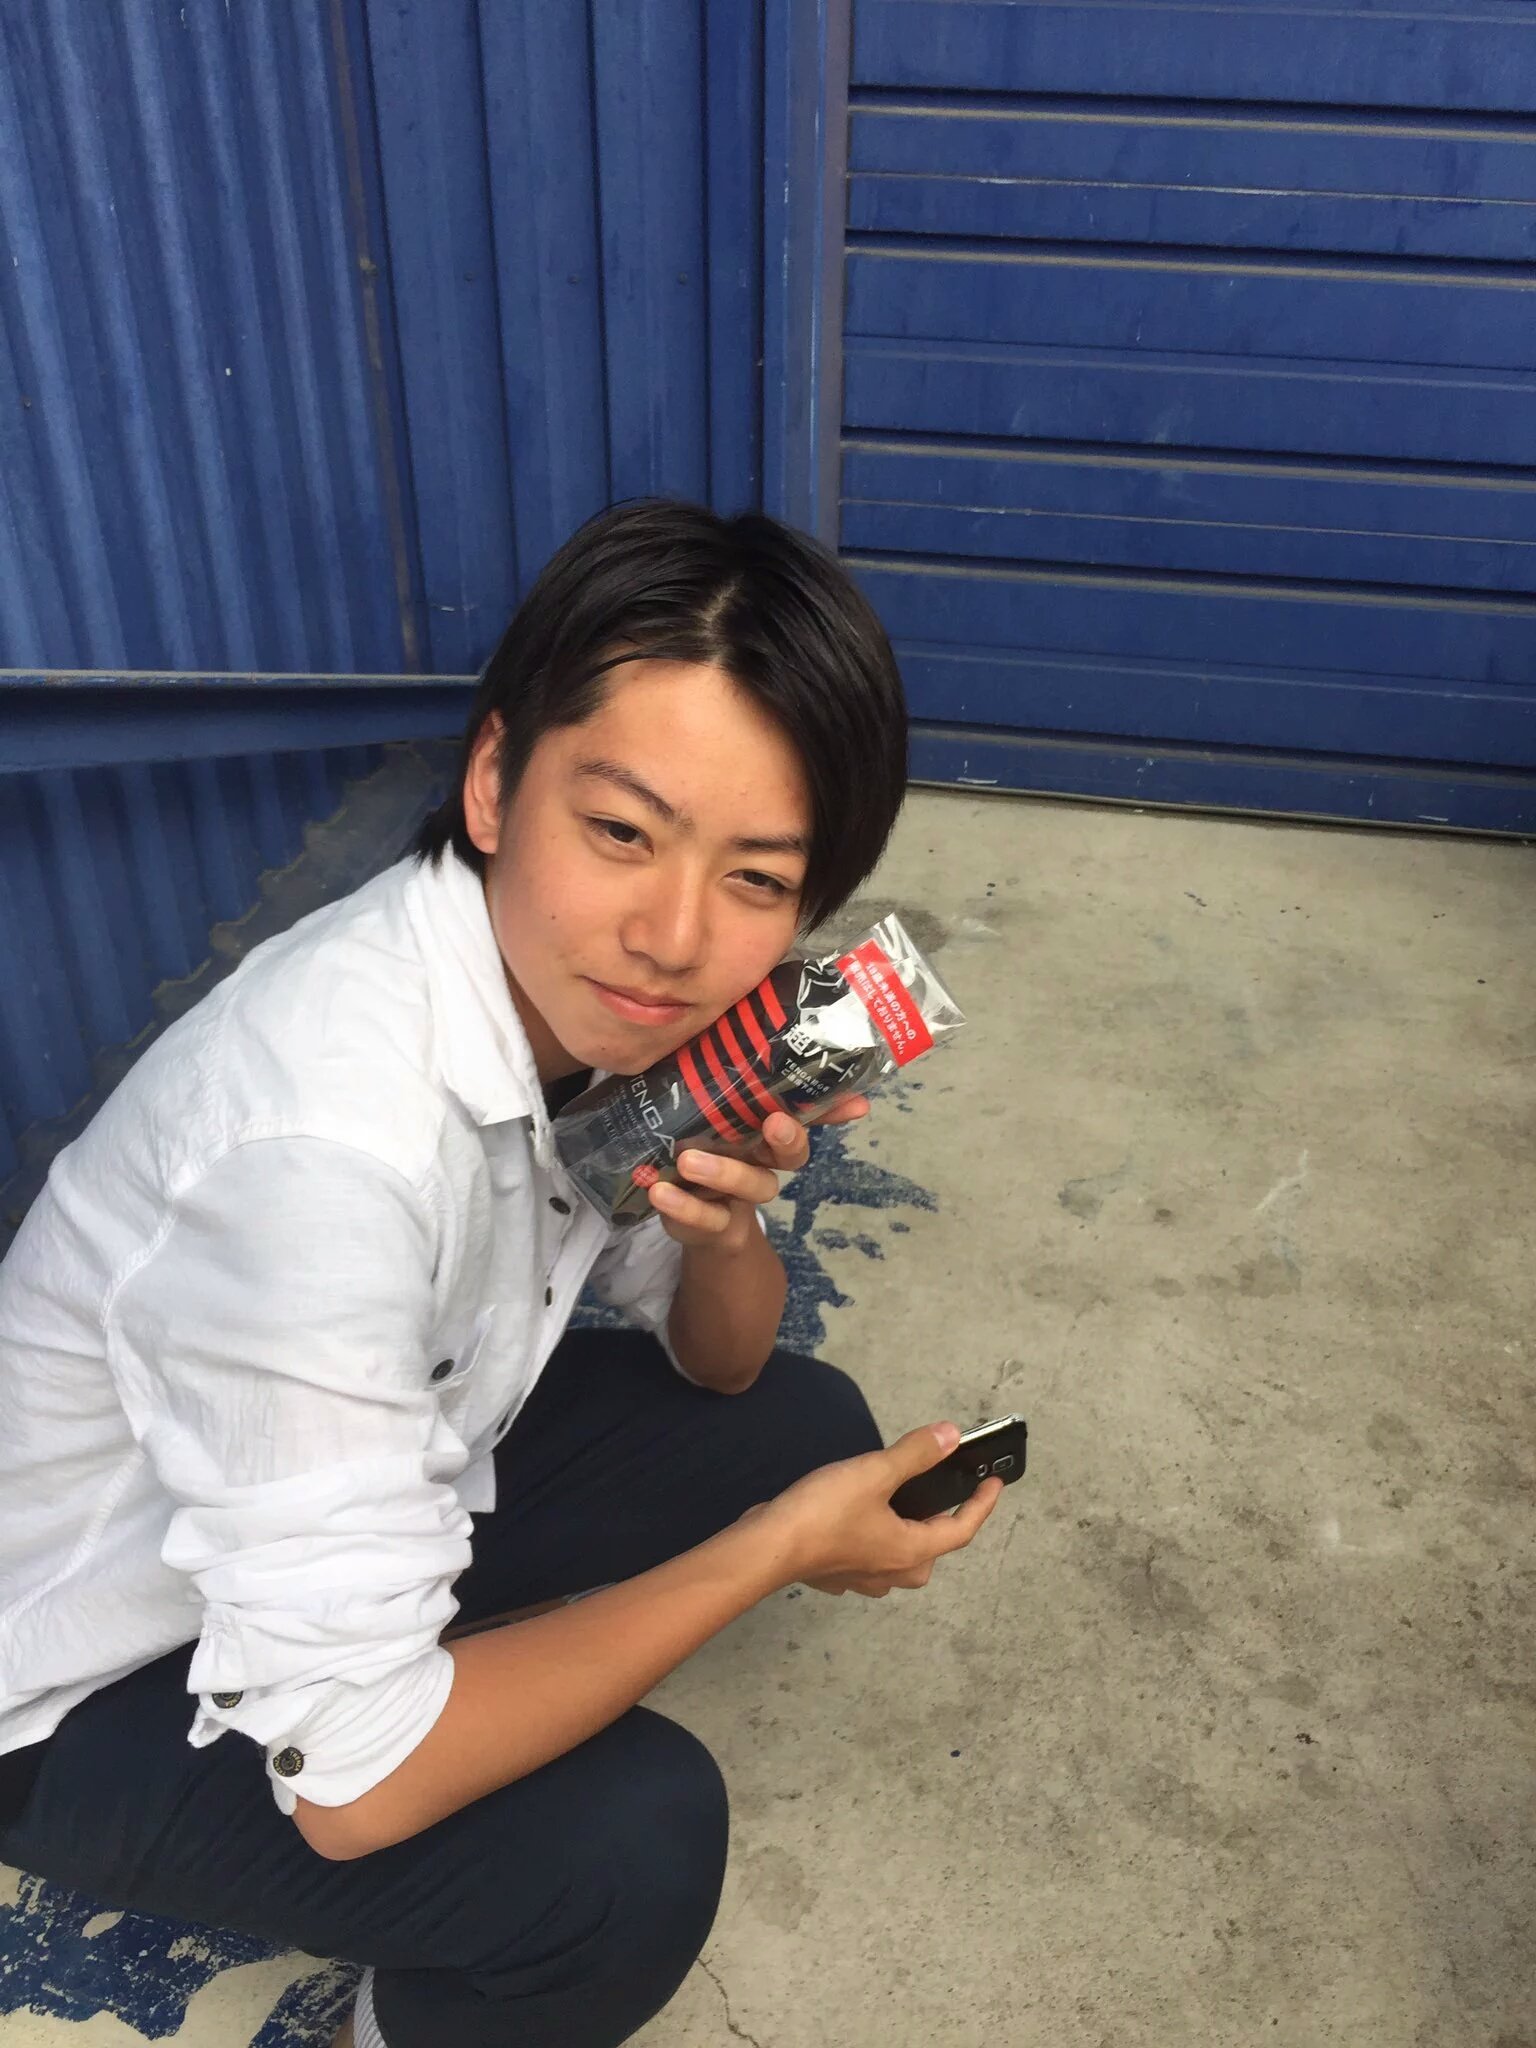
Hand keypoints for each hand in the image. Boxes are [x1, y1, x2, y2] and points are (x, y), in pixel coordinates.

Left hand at [648, 1100, 869, 1252]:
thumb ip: (711, 1080)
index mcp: (762, 1130)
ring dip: (724, 1173)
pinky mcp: (712, 1224)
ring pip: (753, 1187)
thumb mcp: (697, 1106)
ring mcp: (740, 1196)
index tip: (854, 1105)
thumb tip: (714, 1023)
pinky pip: (706, 1219)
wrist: (675, 1208)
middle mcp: (761, 1162)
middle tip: (775, 1124)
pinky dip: (684, 1207)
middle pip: (793, 1155)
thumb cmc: (690, 1139)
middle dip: (789, 1140)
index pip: (806, 1115)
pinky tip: (659, 1192)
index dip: (833, 1111)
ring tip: (687, 1161)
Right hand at [746, 1423, 1004, 1598]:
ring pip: (897, 1562)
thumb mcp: (875, 1472)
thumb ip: (915, 1454)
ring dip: (906, 1538)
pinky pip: (865, 1561)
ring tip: (899, 1506)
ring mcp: (860, 1579)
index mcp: (910, 1551)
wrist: (766, 1547)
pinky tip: (857, 1522)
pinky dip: (871, 1542)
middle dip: (940, 1527)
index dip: (982, 1505)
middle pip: (930, 1552)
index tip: (994, 1484)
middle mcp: (890, 1572)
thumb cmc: (825, 1512)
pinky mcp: (833, 1575)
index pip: (961, 1530)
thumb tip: (952, 1436)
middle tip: (940, 1496)